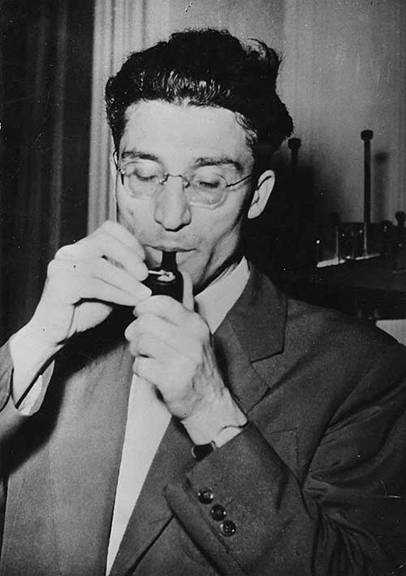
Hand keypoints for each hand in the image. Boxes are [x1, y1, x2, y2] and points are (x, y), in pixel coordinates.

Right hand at [26, 220, 150, 352]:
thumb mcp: (109, 286)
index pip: (107, 228)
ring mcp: (62, 266)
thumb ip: (122, 273)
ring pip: (101, 266)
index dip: (129, 241)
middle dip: (129, 257)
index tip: (144, 259)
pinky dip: (118, 293)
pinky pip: (95, 285)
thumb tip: (148, 267)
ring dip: (127, 281)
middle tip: (144, 275)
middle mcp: (69, 252)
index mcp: (81, 248)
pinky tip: (131, 302)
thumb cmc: (83, 310)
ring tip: (143, 294)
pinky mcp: (60, 284)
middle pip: (104, 241)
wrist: (55, 333)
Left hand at [125, 277, 225, 419]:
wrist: (209, 403)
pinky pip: (140, 365)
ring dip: (136, 349)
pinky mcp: (171, 380)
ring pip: (141, 342)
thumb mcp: (198, 332)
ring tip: (142, 354)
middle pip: (146, 322)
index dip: (144, 306)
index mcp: (195, 324)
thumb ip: (186, 305)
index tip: (140, 314)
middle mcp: (191, 340)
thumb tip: (184, 275)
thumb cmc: (197, 364)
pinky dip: (139, 368)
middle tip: (137, 339)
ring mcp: (182, 360)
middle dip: (135, 330)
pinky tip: (148, 370)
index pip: (162, 303)